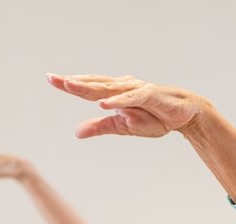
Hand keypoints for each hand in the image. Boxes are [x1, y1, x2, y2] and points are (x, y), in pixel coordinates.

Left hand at [47, 73, 209, 139]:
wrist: (184, 115)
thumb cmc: (154, 117)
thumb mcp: (122, 127)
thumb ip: (100, 127)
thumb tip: (77, 133)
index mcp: (114, 94)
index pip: (88, 88)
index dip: (70, 84)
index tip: (51, 79)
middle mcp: (122, 88)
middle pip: (93, 84)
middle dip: (73, 82)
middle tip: (52, 78)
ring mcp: (135, 90)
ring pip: (108, 88)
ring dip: (89, 86)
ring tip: (70, 85)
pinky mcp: (149, 96)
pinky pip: (130, 98)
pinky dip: (117, 100)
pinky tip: (103, 103)